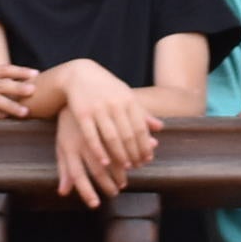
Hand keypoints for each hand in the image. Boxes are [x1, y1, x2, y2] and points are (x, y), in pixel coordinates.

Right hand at [49, 62, 160, 200]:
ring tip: (125, 167)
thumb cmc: (107, 88)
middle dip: (134, 153)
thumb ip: (142, 112)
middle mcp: (115, 105)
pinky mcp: (82, 114)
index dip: (145, 145)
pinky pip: (92, 136)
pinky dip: (99, 151)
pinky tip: (105, 162)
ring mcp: (99, 109)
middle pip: (128, 135)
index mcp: (129, 100)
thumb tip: (160, 127)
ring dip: (120, 155)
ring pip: (112, 137)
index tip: (148, 159)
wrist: (80, 74)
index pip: (141, 127)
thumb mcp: (126, 96)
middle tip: (137, 166)